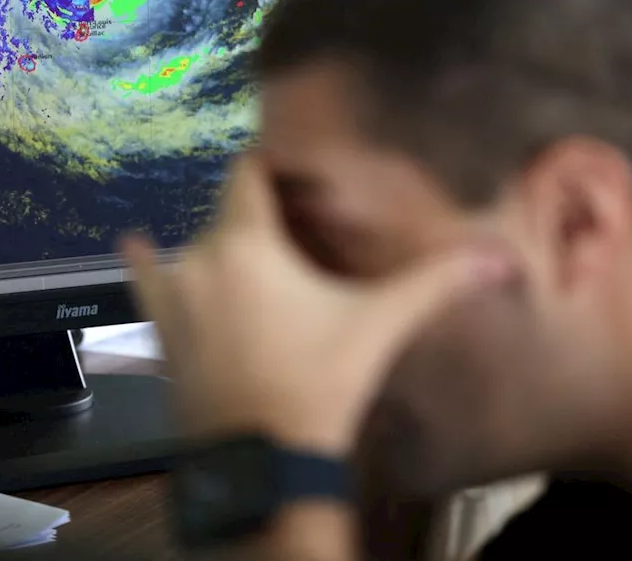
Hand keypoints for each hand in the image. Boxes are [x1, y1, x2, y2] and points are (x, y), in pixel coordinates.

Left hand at [121, 152, 512, 457]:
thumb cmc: (318, 384)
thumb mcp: (379, 325)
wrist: (261, 463)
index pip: (250, 172)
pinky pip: (146, 280)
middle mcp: (199, 257)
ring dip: (222, 244)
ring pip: (196, 246)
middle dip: (260, 213)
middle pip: (228, 212)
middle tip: (298, 227)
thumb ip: (435, 283)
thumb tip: (500, 258)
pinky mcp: (161, 330)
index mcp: (247, 242)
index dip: (274, 167)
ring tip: (252, 254)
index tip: (298, 173)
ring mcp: (173, 296)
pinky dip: (145, 260)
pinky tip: (132, 242)